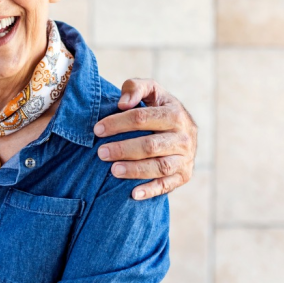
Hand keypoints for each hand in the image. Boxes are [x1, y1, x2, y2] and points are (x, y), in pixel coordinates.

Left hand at [93, 78, 197, 199]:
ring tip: (113, 171)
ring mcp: (186, 158)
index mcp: (175, 113)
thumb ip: (135, 88)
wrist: (183, 128)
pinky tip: (133, 194)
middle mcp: (184, 137)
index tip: (97, 129)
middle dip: (123, 149)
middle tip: (101, 153)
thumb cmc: (158, 107)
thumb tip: (123, 104)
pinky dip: (151, 191)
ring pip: (159, 167)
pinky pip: (168, 185)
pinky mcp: (184, 175)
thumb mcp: (151, 91)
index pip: (143, 118)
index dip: (118, 123)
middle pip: (150, 145)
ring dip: (135, 170)